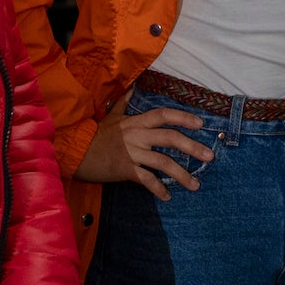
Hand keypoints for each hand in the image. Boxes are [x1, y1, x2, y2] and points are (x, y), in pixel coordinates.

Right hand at [73, 98, 212, 199]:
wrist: (74, 151)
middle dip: (192, 147)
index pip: (163, 115)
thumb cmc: (94, 135)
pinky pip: (145, 179)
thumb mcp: (110, 117)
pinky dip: (158, 188)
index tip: (201, 124)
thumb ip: (123, 104)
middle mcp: (136, 135)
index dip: (183, 118)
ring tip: (195, 185)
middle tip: (209, 157)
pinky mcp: (124, 169)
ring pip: (162, 162)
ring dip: (181, 174)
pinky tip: (167, 196)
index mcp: (135, 122)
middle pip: (169, 138)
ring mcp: (131, 152)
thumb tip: (131, 88)